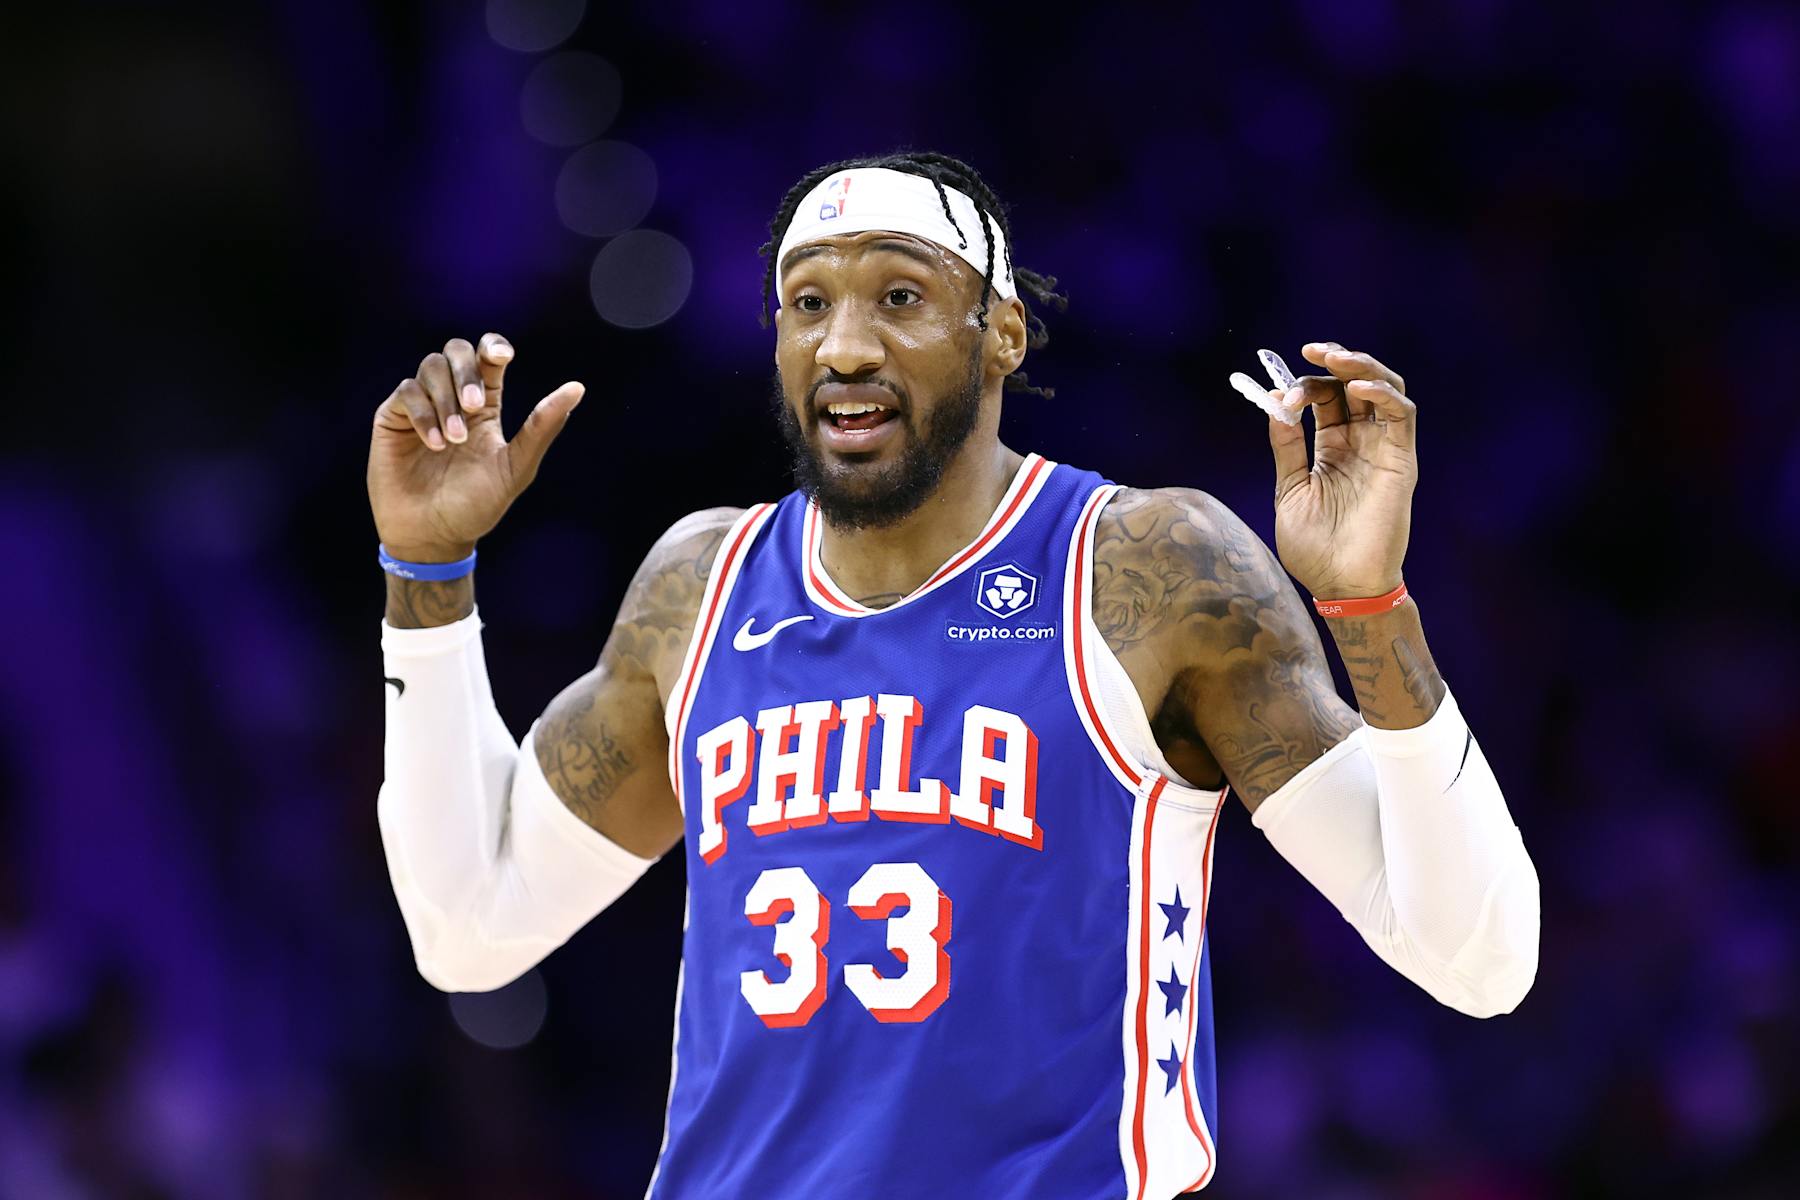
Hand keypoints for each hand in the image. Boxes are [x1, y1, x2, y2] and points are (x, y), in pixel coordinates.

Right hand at [367, 333, 584, 560]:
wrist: (434, 537)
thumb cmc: (476, 506)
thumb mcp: (516, 467)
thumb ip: (542, 427)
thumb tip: (577, 387)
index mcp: (485, 407)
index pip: (487, 358)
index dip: (493, 346)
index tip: (502, 356)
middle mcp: (452, 400)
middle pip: (456, 350)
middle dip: (468, 372)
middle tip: (476, 408)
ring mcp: (421, 407)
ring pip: (431, 366)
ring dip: (446, 398)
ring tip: (454, 440)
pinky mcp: (393, 419)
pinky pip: (406, 392)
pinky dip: (423, 414)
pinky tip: (435, 444)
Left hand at [1260, 341, 1416, 598]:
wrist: (1341, 585)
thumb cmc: (1314, 548)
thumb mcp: (1290, 489)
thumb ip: (1287, 447)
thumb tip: (1274, 405)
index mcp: (1333, 449)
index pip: (1325, 400)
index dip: (1305, 387)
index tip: (1281, 392)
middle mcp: (1361, 443)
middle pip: (1355, 386)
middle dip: (1335, 362)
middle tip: (1311, 350)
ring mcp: (1383, 449)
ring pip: (1385, 389)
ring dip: (1362, 367)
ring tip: (1335, 358)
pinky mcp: (1402, 460)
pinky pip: (1402, 415)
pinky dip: (1382, 394)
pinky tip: (1357, 390)